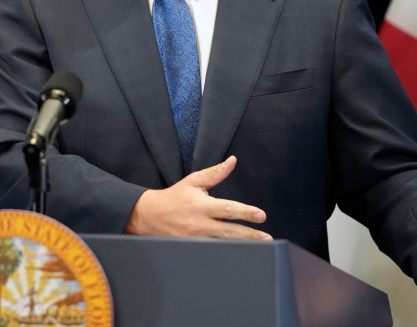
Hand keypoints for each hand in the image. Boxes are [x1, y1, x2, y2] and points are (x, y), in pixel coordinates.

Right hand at [125, 155, 272, 239]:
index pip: (227, 209)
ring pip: (222, 245)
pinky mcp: (191, 249)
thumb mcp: (194, 181)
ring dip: (242, 247)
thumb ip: (215, 173)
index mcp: (201, 205)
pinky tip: (239, 255)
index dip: (245, 212)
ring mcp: (195, 240)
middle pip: (229, 232)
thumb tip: (233, 161)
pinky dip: (225, 253)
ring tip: (261, 249)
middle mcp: (199, 224)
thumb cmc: (174, 197)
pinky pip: (212, 252)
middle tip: (267, 238)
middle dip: (250, 235)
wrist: (149, 216)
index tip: (261, 215)